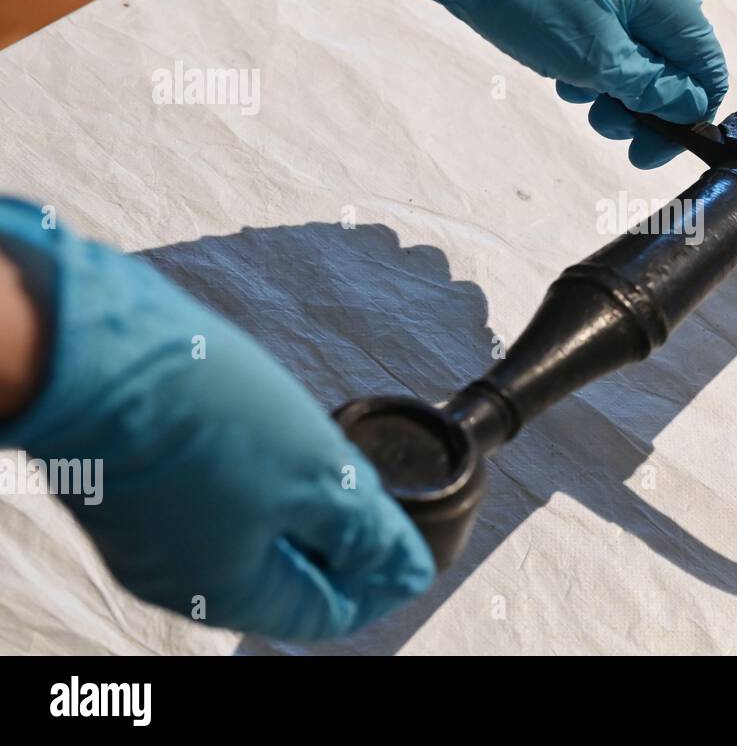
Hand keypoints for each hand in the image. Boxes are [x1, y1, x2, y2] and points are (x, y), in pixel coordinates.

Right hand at [0, 200, 432, 640]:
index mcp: (226, 592)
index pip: (324, 612)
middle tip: (385, 502)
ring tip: (339, 467)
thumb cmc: (204, 414)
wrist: (96, 347)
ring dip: (301, 510)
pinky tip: (282, 445)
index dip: (380, 582)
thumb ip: (366, 532)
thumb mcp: (317, 477)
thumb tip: (406, 569)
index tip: (416, 548)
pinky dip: (259, 484)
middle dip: (342, 544)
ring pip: (250, 537)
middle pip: (286, 578)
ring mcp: (151, 532)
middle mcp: (180, 577)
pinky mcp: (138, 486)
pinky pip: (215, 502)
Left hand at [302, 0, 728, 167]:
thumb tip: (689, 105)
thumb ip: (650, 86)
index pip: (708, 69)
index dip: (686, 116)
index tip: (648, 149)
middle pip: (672, 61)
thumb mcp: (595, 56)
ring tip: (571, 92)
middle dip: (642, 104)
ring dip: (611, 84)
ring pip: (635, 47)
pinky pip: (605, 26)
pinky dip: (589, 56)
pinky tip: (556, 67)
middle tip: (601, 123)